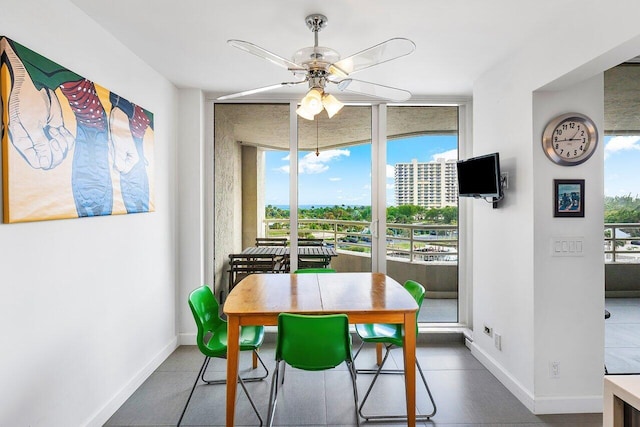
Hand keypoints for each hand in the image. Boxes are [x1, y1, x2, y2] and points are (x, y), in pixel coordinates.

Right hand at [4, 42, 73, 169]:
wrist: (35, 86)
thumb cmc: (27, 102)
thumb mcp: (32, 124)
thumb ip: (39, 144)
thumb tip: (45, 164)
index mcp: (25, 143)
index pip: (38, 162)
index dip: (47, 159)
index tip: (50, 146)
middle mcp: (36, 142)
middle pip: (52, 160)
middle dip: (57, 151)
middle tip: (55, 138)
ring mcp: (47, 136)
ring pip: (61, 152)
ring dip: (62, 143)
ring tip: (56, 131)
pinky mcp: (56, 129)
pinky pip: (67, 142)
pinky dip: (67, 137)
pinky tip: (60, 129)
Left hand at [109, 106, 138, 173]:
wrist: (117, 124)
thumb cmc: (120, 134)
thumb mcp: (119, 148)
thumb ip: (119, 161)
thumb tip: (118, 171)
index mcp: (133, 159)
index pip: (124, 170)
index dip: (117, 165)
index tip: (115, 156)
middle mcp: (129, 158)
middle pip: (118, 165)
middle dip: (114, 157)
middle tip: (114, 148)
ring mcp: (123, 155)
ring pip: (114, 160)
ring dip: (111, 153)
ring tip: (113, 144)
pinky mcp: (118, 152)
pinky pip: (111, 155)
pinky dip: (110, 150)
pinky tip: (111, 144)